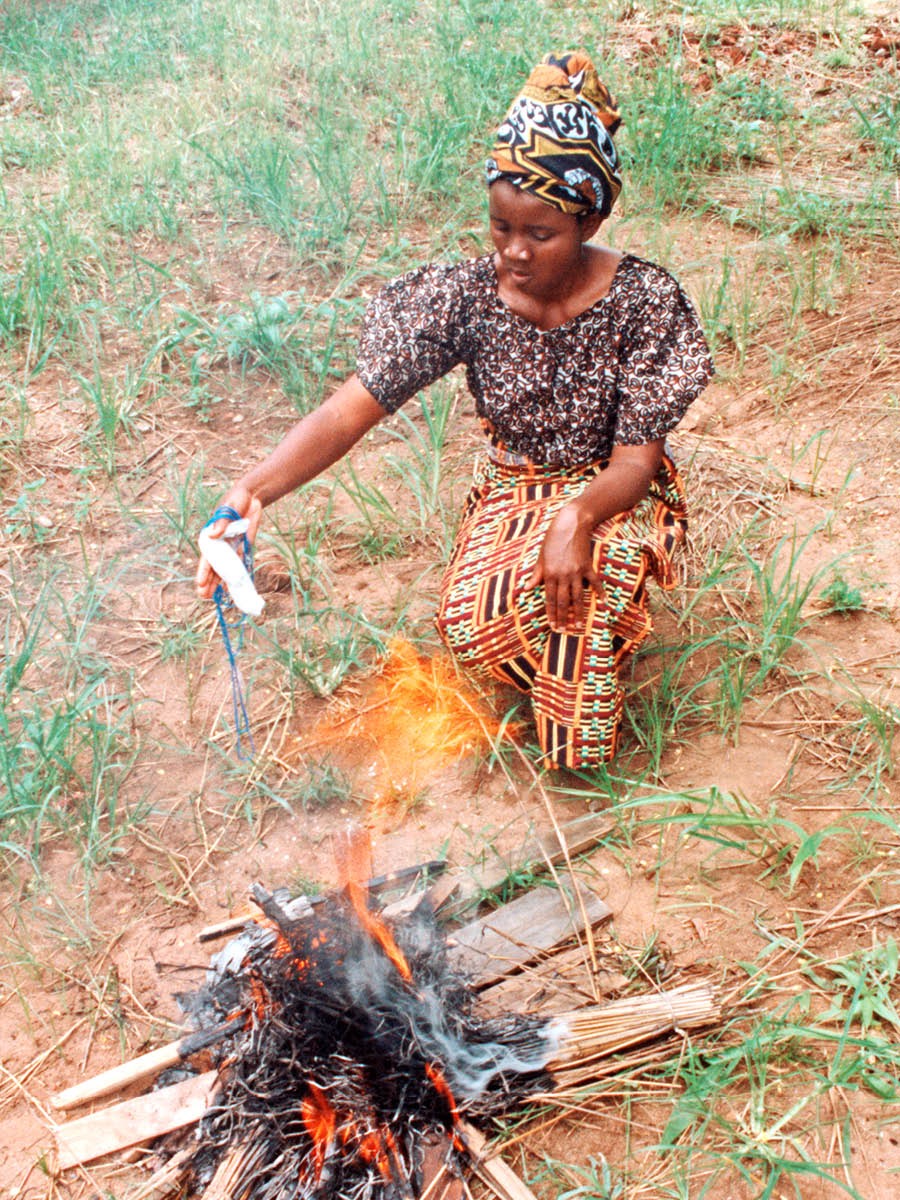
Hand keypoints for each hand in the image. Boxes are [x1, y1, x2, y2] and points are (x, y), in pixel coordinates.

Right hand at [195, 485, 262, 599]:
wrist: (251, 498)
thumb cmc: (235, 500)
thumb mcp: (228, 508)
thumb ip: (222, 521)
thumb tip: (214, 534)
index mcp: (212, 537)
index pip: (206, 557)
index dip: (203, 571)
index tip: (200, 583)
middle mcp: (220, 545)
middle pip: (214, 567)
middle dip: (209, 582)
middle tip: (204, 596)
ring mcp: (231, 548)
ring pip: (225, 569)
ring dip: (221, 583)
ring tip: (215, 598)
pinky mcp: (242, 548)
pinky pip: (239, 565)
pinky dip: (237, 576)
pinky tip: (234, 588)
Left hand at [528, 503, 604, 631]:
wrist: (571, 524)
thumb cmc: (553, 539)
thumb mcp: (541, 557)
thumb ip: (536, 574)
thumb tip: (526, 588)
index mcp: (549, 574)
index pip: (549, 599)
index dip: (551, 613)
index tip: (552, 625)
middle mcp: (563, 575)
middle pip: (563, 601)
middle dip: (563, 618)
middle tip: (564, 631)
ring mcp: (576, 572)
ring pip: (578, 597)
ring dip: (579, 612)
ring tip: (579, 625)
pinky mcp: (588, 566)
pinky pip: (594, 582)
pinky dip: (599, 592)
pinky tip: (604, 602)